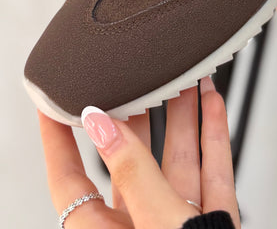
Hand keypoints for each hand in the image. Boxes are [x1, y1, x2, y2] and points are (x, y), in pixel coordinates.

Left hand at [39, 77, 238, 228]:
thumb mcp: (154, 224)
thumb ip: (132, 172)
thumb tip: (99, 123)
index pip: (69, 177)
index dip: (58, 137)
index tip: (53, 97)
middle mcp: (137, 227)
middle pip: (131, 157)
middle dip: (139, 111)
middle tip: (140, 71)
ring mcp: (177, 225)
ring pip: (177, 158)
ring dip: (184, 115)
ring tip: (185, 76)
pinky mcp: (212, 226)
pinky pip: (212, 173)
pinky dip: (214, 136)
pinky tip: (212, 105)